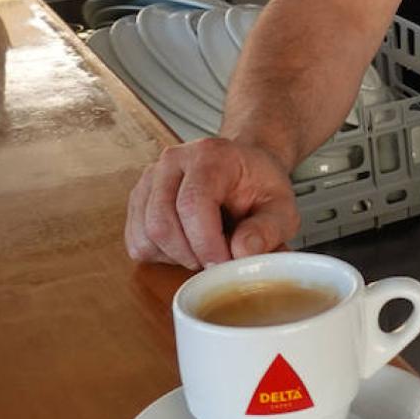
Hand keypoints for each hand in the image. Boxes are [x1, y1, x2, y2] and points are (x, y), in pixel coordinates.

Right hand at [125, 137, 299, 267]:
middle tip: (217, 260)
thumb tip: (242, 252)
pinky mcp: (138, 200)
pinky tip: (187, 246)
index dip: (206, 243)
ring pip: (146, 236)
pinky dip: (161, 256)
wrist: (243, 168)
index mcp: (210, 155)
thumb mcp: (282, 207)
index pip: (192, 203)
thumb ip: (269, 229)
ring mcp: (150, 180)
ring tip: (205, 249)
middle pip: (162, 223)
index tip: (224, 263)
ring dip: (176, 257)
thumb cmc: (259, 186)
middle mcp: (173, 162)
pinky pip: (137, 242)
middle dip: (190, 255)